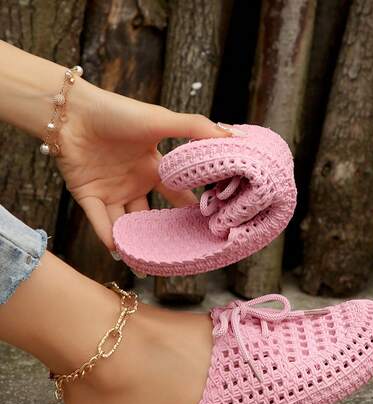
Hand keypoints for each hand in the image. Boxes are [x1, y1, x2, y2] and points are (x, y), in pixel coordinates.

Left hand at [56, 79, 231, 250]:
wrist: (72, 110)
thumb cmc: (118, 112)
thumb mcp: (162, 121)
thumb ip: (196, 128)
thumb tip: (234, 136)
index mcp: (152, 167)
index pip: (176, 193)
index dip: (190, 208)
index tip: (206, 227)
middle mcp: (133, 182)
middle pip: (150, 214)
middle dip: (160, 232)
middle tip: (176, 251)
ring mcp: (110, 190)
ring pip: (125, 222)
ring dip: (134, 239)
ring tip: (147, 259)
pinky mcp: (87, 195)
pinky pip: (100, 221)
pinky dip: (108, 236)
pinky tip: (119, 250)